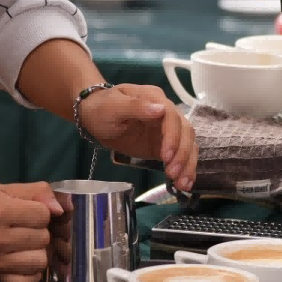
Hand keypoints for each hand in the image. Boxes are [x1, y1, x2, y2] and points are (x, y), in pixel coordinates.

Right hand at [0, 182, 61, 281]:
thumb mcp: (1, 188)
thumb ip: (34, 192)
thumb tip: (60, 208)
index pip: (42, 215)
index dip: (40, 210)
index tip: (28, 210)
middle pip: (43, 238)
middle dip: (39, 230)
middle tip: (25, 226)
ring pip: (39, 261)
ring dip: (37, 251)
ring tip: (25, 244)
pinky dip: (30, 274)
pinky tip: (23, 262)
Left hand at [80, 84, 197, 191]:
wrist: (94, 116)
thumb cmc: (101, 109)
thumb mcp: (113, 107)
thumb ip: (135, 107)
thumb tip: (161, 110)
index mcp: (154, 98)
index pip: (172, 116)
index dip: (172, 136)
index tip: (166, 156)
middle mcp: (167, 112)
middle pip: (185, 131)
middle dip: (182, 153)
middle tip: (172, 173)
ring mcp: (168, 129)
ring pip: (188, 144)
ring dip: (188, 164)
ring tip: (182, 184)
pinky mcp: (165, 144)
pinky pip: (181, 155)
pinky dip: (185, 168)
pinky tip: (184, 183)